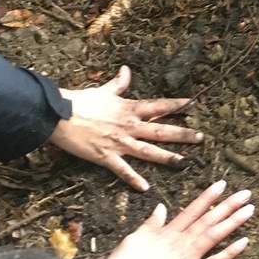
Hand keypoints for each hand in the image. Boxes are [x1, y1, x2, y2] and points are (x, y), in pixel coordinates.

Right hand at [50, 65, 201, 188]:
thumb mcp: (104, 91)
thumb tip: (127, 70)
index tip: (194, 104)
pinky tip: (145, 188)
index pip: (159, 105)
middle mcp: (129, 126)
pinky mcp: (105, 156)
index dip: (177, 104)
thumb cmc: (80, 101)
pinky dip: (133, 179)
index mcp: (129, 109)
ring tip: (184, 163)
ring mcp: (119, 142)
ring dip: (167, 157)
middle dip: (182, 134)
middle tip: (201, 138)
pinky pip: (122, 170)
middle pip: (161, 130)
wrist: (57, 114)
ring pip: (148, 151)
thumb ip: (119, 83)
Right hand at [83, 180, 252, 258]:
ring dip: (233, 222)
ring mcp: (188, 257)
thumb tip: (161, 207)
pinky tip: (244, 242)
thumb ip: (152, 223)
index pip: (192, 210)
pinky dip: (229, 253)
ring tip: (250, 210)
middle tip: (246, 193)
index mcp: (168, 231)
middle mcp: (181, 241)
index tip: (222, 184)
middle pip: (208, 219)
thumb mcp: (137, 236)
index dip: (208, 197)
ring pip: (214, 235)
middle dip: (228, 205)